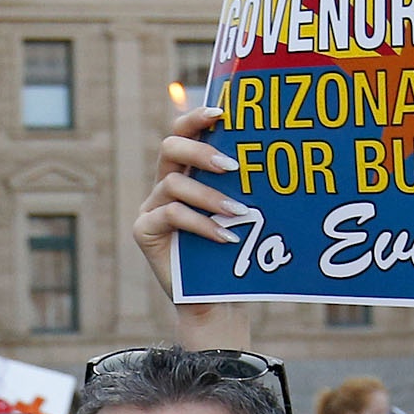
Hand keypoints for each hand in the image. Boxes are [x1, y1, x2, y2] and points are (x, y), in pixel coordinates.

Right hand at [131, 106, 259, 350]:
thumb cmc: (233, 254)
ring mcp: (151, 207)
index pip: (183, 133)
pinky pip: (170, 215)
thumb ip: (241, 186)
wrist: (217, 301)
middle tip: (231, 166)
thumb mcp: (240, 214)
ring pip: (174, 184)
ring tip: (239, 213)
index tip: (222, 111)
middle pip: (170, 147)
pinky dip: (201, 224)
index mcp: (185, 173)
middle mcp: (164, 185)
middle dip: (201, 151)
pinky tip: (225, 236)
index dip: (196, 118)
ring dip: (210, 196)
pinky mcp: (144, 231)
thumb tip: (270, 155)